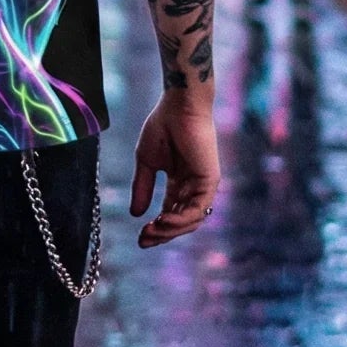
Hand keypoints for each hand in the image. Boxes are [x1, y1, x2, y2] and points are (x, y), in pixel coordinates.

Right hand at [129, 92, 218, 247]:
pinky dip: (181, 219)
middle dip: (162, 234)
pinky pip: (198, 210)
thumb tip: (136, 214)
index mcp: (179, 183)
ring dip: (170, 230)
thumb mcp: (146, 163)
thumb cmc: (163, 126)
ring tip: (151, 230)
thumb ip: (142, 187)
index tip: (139, 238)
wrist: (177, 106)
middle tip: (143, 240)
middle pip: (181, 222)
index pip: (170, 214)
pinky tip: (163, 219)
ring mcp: (203, 185)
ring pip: (191, 221)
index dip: (156, 229)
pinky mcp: (210, 181)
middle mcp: (193, 187)